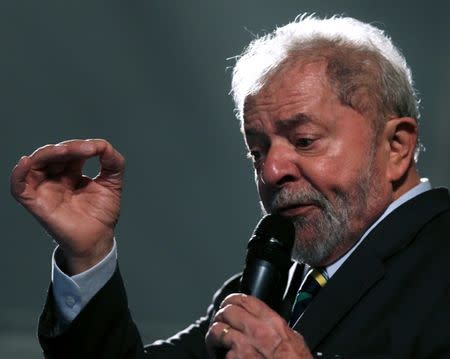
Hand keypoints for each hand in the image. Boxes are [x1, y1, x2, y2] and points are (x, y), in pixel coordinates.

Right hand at [10, 139, 124, 273]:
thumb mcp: (113, 182)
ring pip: (36, 163)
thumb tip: (102, 144)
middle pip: (53, 154)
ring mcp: (44, 189)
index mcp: (71, 172)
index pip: (71, 151)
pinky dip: (18, 173)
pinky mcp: (36, 202)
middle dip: (69, 147)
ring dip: (49, 153)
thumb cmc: (103, 213)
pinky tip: (26, 161)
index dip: (82, 146)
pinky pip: (18, 186)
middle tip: (86, 149)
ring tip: (66, 151)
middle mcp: (55, 178)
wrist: (98, 239)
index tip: (98, 149)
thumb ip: (113, 161)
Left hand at [205, 293, 313, 358]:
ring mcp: (245, 346)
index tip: (228, 304)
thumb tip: (271, 326)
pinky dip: (220, 355)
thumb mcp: (294, 342)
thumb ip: (279, 330)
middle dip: (220, 316)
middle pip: (228, 311)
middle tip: (219, 323)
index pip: (245, 299)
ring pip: (218, 329)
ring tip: (215, 342)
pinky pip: (222, 352)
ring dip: (214, 336)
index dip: (232, 300)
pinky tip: (223, 358)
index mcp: (273, 323)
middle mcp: (258, 331)